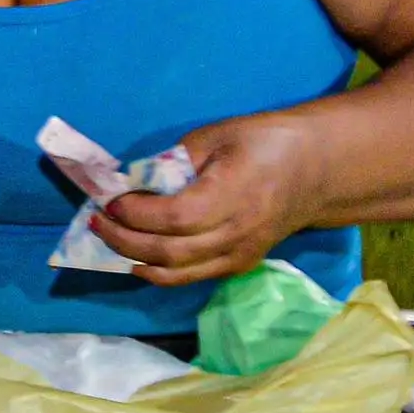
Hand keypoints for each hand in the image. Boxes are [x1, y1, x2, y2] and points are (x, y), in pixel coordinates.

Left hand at [92, 108, 328, 287]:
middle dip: (123, 238)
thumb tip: (131, 180)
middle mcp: (237, 234)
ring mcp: (240, 255)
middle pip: (169, 251)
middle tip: (95, 220)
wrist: (318, 169)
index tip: (108, 198)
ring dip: (134, 258)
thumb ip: (174, 161)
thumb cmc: (266, 142)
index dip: (134, 213)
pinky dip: (159, 272)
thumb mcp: (217, 136)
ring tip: (107, 239)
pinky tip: (136, 258)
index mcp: (233, 196)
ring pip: (177, 272)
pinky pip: (192, 277)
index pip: (173, 217)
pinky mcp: (240, 265)